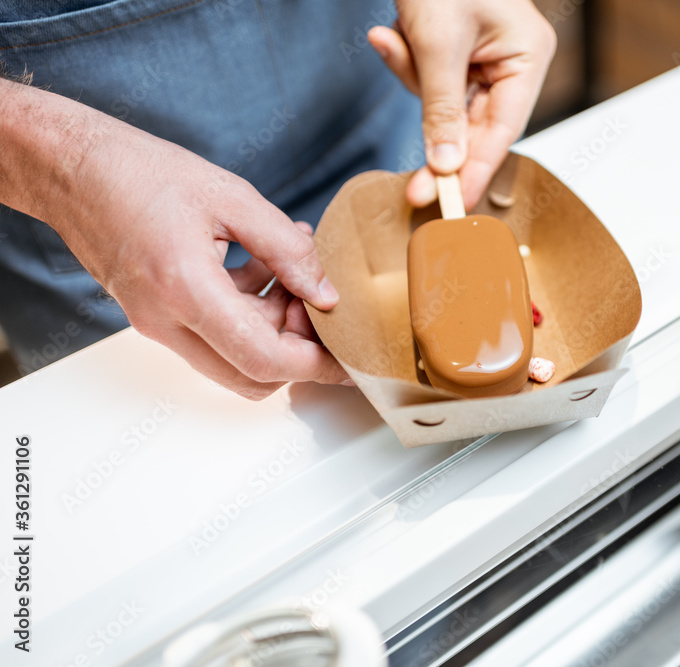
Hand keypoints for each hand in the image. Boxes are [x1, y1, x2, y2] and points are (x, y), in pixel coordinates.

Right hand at [2, 84, 347, 399]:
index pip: (263, 358)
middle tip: (319, 300)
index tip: (350, 360)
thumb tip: (326, 292)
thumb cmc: (141, 172)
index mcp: (186, 290)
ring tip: (295, 269)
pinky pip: (213, 334)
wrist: (72, 168)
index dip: (315, 366)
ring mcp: (157, 324)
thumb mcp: (232, 198)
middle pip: (251, 374)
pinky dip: (249, 312)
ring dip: (275, 326)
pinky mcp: (156, 316)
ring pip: (234, 357)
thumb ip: (287, 249)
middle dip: (297, 348)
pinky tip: (267, 265)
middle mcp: (166, 321)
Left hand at [368, 0, 556, 209]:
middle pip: (475, 127)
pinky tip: (390, 35)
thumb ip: (442, 110)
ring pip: (446, 105)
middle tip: (413, 191)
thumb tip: (445, 166)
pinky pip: (430, 81)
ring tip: (394, 40)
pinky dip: (406, 62)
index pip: (502, 132)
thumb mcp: (438, 45)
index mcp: (528, 58)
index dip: (475, 172)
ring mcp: (484, 58)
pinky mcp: (455, 53)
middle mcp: (513, 63)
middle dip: (435, 141)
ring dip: (413, 80)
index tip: (452, 206)